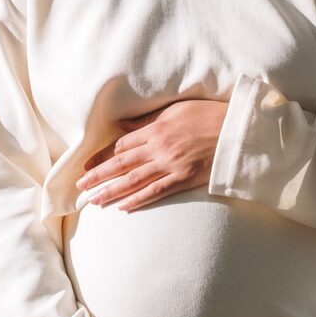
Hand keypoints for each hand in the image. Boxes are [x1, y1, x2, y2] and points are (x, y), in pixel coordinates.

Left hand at [74, 99, 226, 211]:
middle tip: (80, 186)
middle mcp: (159, 147)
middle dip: (99, 176)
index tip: (87, 166)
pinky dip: (139, 200)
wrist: (235, 129)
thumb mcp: (174, 109)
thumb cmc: (206, 115)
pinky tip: (124, 207)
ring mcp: (171, 164)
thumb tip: (122, 125)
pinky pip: (157, 191)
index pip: (121, 145)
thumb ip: (147, 120)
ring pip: (135, 180)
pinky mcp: (184, 178)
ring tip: (95, 200)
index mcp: (156, 128)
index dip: (102, 157)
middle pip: (122, 164)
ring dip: (113, 191)